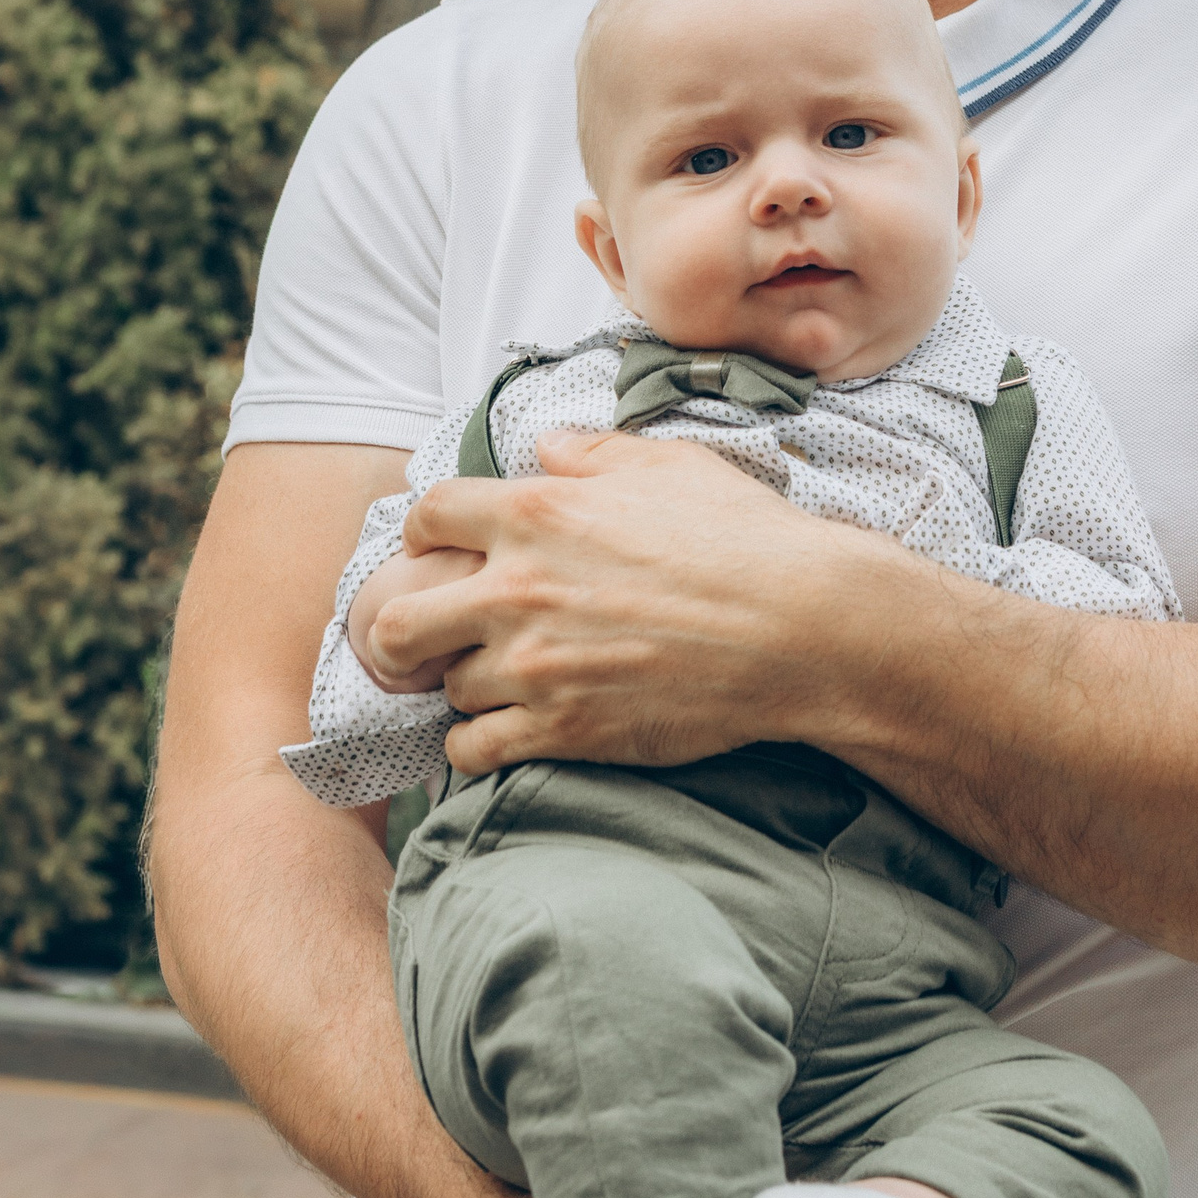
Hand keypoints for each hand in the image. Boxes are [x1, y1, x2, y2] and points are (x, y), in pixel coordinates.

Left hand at [373, 428, 890, 772]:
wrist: (801, 627)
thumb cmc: (744, 538)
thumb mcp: (668, 465)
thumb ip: (592, 453)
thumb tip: (544, 447)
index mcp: (540, 511)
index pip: (429, 514)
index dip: (425, 533)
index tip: (439, 549)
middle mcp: (520, 587)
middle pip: (396, 620)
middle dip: (403, 632)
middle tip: (432, 636)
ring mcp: (536, 665)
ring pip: (444, 689)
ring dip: (465, 685)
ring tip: (503, 680)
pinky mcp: (562, 730)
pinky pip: (472, 750)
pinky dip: (480, 743)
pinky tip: (508, 729)